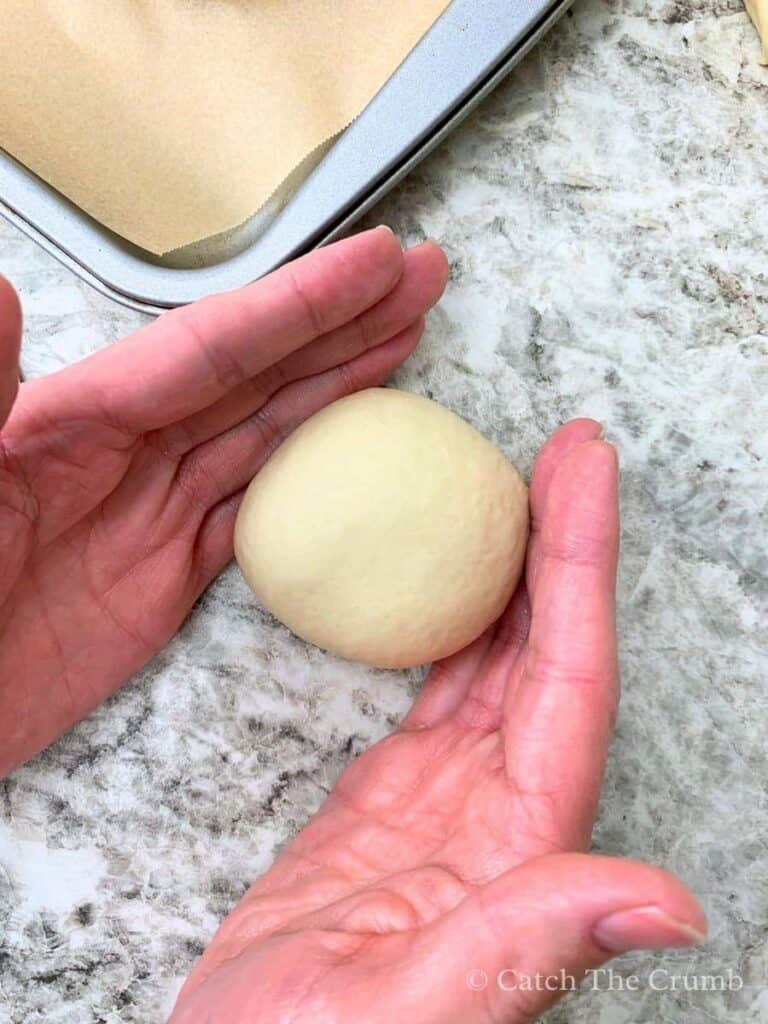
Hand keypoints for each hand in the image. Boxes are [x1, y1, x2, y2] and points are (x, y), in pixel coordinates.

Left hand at [0, 227, 447, 775]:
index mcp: (74, 421)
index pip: (209, 347)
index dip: (298, 303)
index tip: (375, 259)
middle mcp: (126, 452)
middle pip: (256, 372)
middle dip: (342, 321)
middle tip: (420, 277)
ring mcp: (154, 512)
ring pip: (266, 430)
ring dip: (339, 383)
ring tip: (405, 334)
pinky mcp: (167, 572)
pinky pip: (256, 508)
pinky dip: (311, 472)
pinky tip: (354, 444)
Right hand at [169, 421, 704, 1023]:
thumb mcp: (415, 1012)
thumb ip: (526, 948)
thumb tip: (668, 905)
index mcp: (522, 849)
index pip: (571, 677)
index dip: (582, 567)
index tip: (584, 470)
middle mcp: (504, 816)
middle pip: (549, 652)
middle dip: (562, 545)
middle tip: (568, 449)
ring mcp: (448, 805)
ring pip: (500, 663)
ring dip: (517, 576)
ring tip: (521, 494)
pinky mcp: (392, 803)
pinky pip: (442, 693)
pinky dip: (456, 629)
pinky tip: (460, 589)